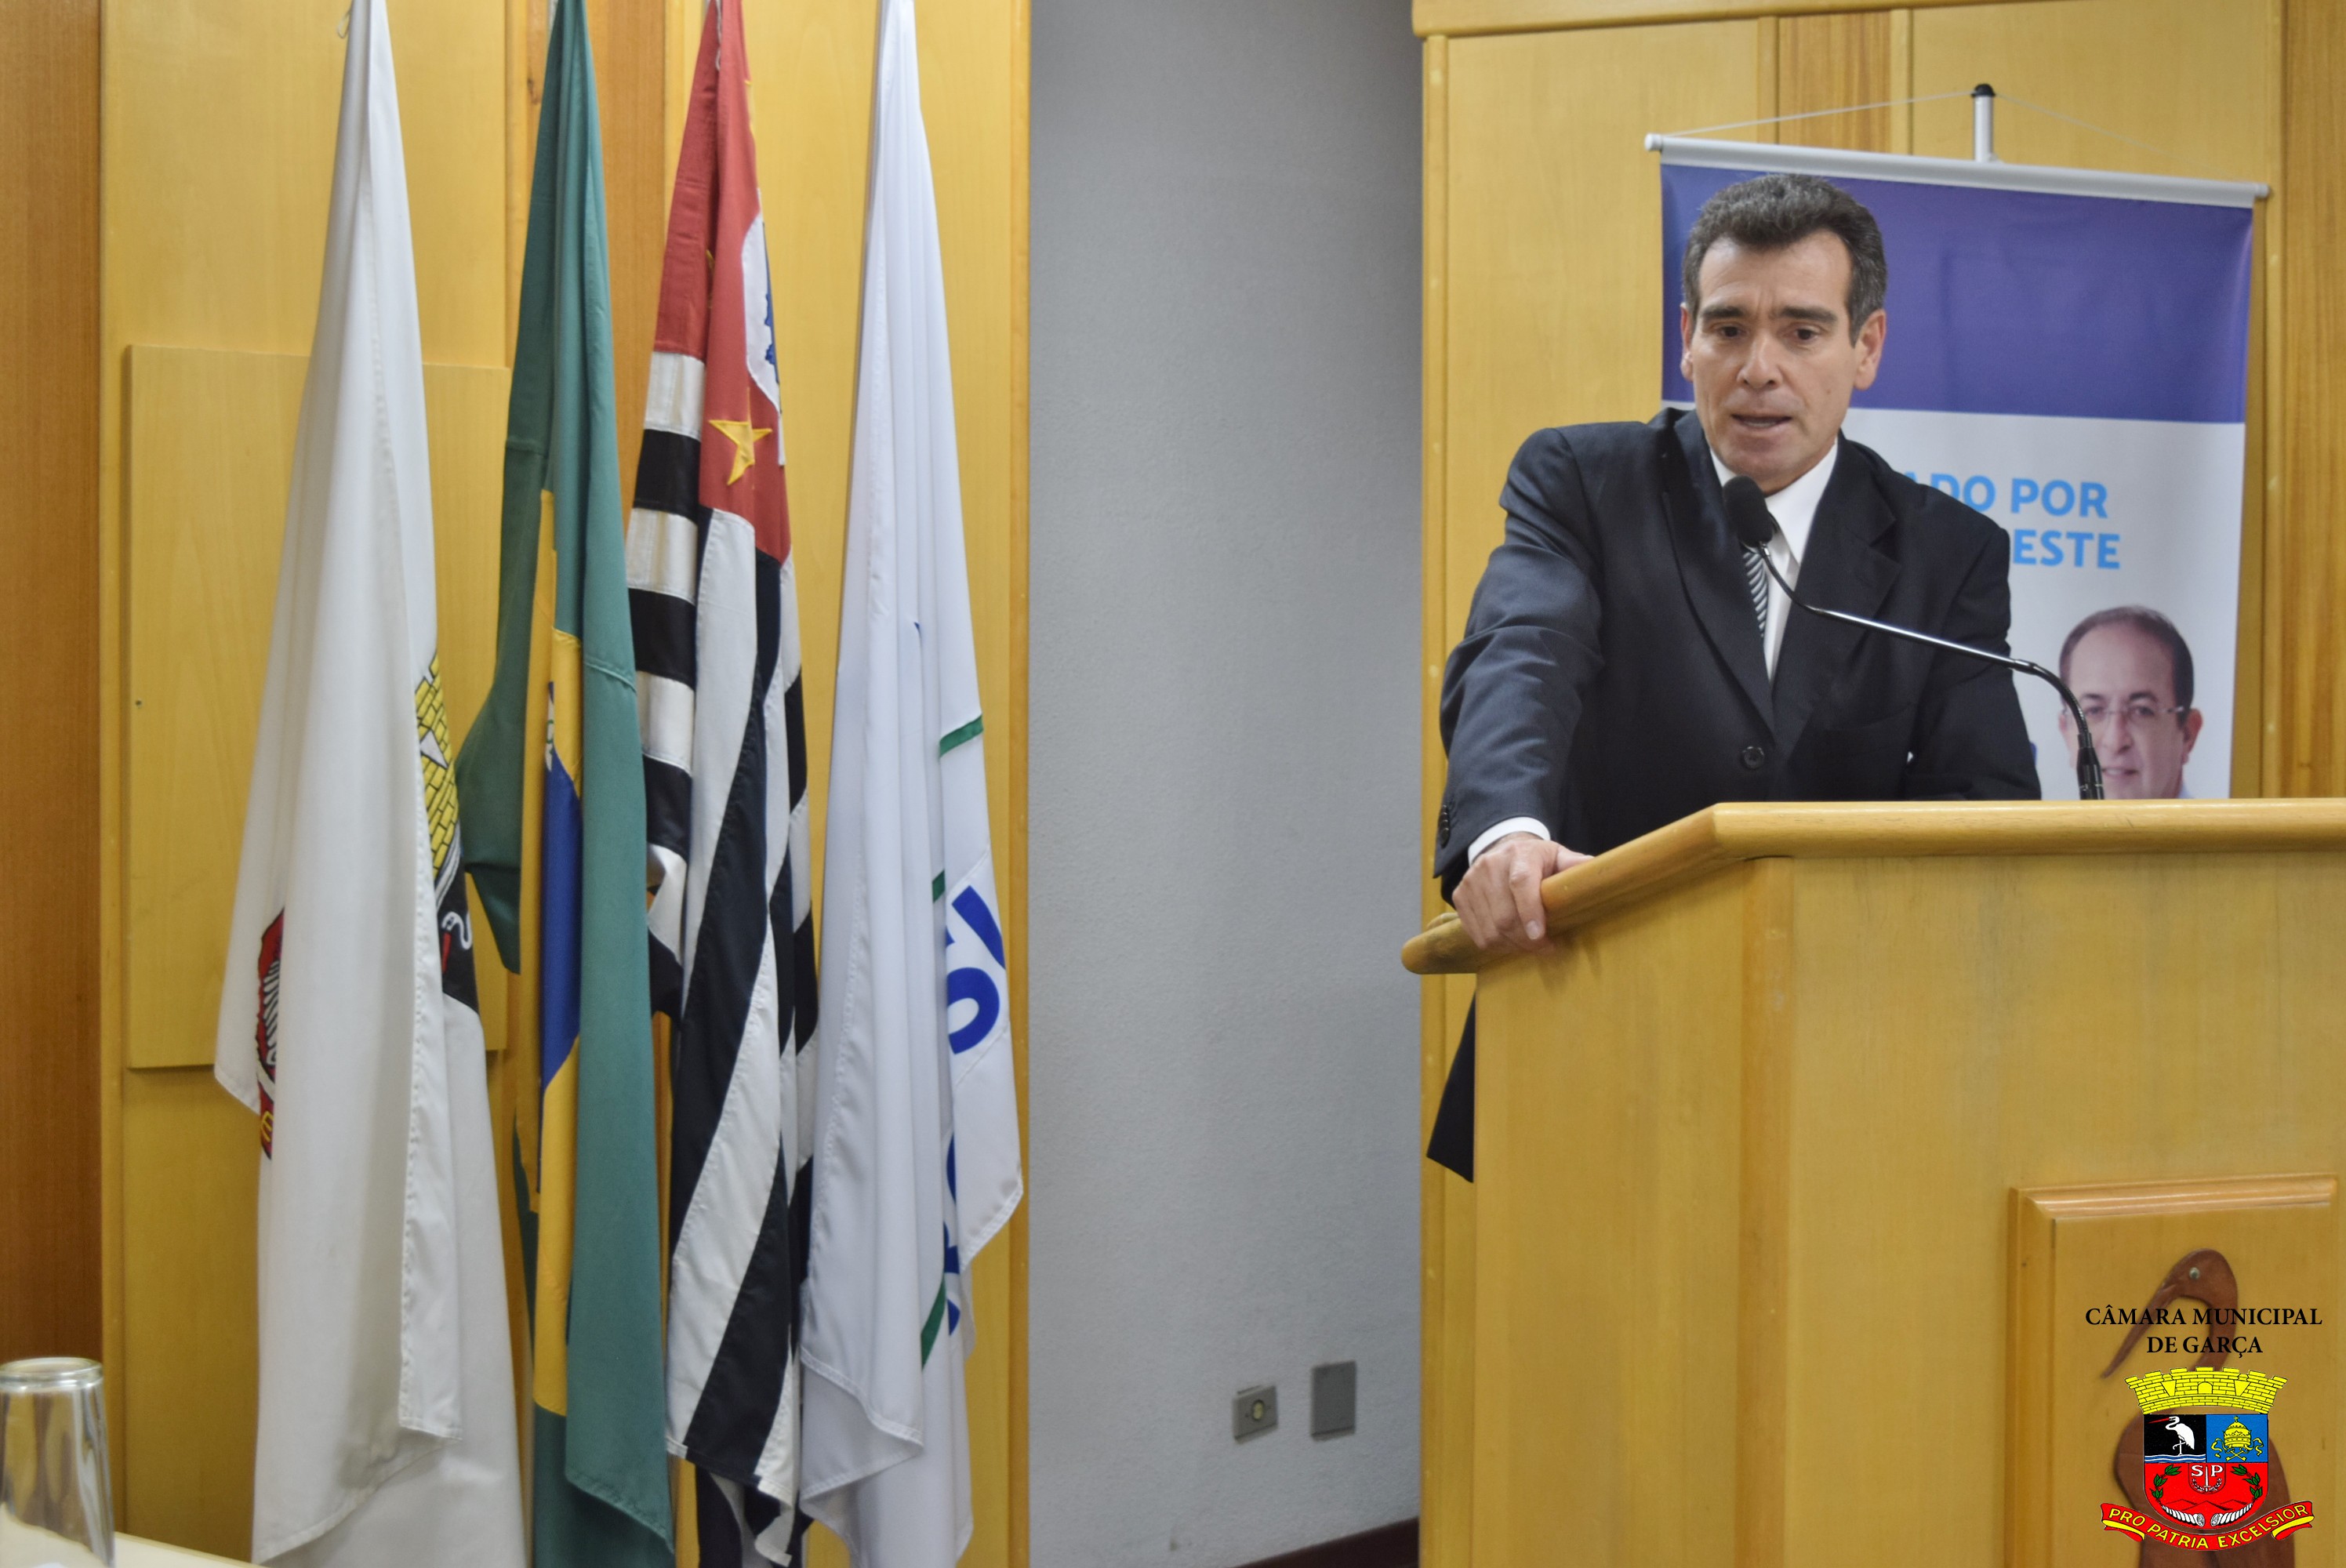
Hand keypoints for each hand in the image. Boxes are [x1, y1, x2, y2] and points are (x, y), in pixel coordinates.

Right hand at [1453, 833, 1590, 953]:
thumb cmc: (1536, 860)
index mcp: (1520, 854)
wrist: (1501, 849)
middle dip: (1526, 940)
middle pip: (1504, 915)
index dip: (1530, 911)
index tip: (1541, 936)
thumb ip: (1574, 866)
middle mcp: (1490, 865)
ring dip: (1512, 946)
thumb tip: (1595, 872)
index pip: (1521, 883)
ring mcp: (1471, 881)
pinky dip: (1495, 944)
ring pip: (1490, 930)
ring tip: (1529, 945)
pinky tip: (1510, 941)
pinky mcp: (1460, 897)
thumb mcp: (1557, 856)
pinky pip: (1476, 934)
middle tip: (1545, 949)